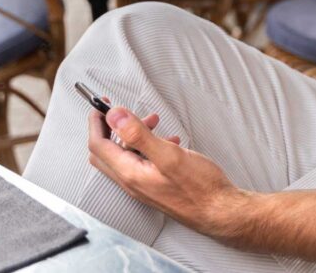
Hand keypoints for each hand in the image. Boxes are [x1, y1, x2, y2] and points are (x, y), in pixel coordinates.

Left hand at [87, 106, 245, 236]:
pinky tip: (168, 140)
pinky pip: (141, 161)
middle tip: (116, 111)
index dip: (97, 123)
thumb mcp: (169, 155)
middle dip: (109, 128)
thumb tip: (115, 116)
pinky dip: (147, 145)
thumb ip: (138, 135)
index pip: (99, 146)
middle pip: (105, 152)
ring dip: (132, 134)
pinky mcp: (155, 185)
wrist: (218, 211)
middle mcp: (132, 182)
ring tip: (153, 121)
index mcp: (130, 173)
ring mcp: (143, 185)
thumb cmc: (199, 188)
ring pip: (125, 155)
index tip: (101, 105)